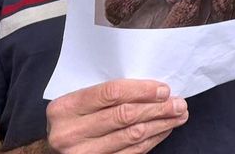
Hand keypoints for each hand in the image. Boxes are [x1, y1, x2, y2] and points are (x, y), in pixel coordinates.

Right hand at [46, 79, 188, 152]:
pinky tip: (164, 129)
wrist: (55, 148)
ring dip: (161, 124)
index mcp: (65, 108)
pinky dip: (153, 139)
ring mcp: (82, 153)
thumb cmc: (73, 118)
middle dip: (157, 108)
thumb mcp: (79, 101)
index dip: (141, 90)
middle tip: (179, 103)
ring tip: (179, 115)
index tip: (164, 89)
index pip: (111, 93)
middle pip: (124, 115)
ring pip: (132, 135)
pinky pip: (133, 152)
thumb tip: (153, 87)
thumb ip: (106, 93)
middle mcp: (70, 132)